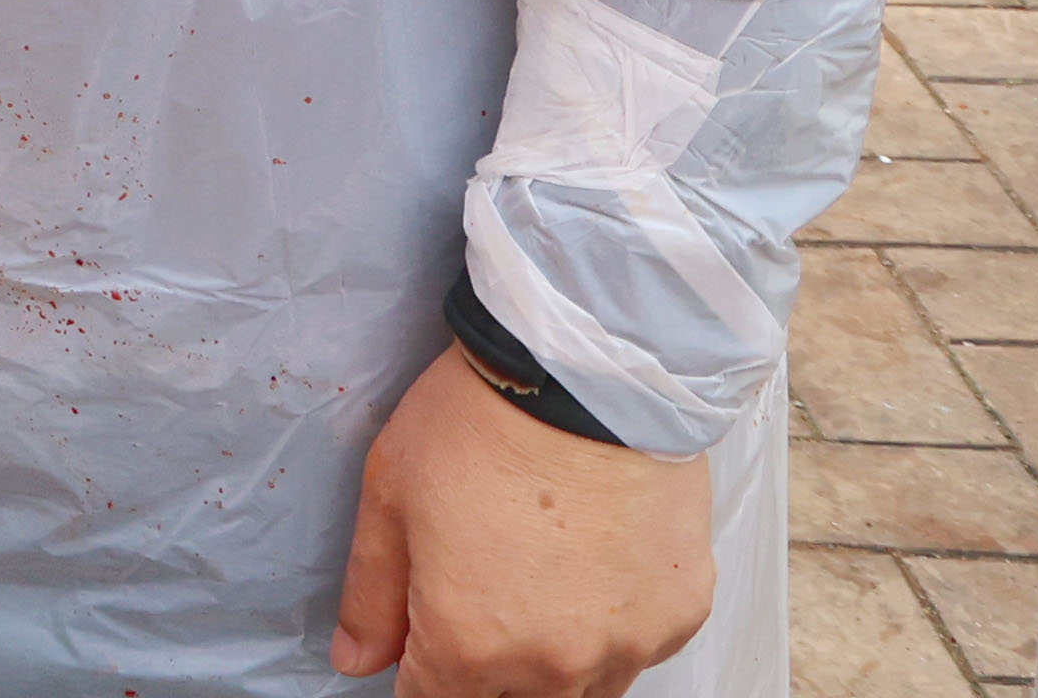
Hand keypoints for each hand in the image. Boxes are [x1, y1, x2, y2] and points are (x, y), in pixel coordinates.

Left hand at [331, 342, 713, 697]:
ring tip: (543, 569)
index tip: (425, 631)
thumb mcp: (390, 496)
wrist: (589, 373)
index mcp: (471, 647)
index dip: (421, 669)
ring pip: (583, 687)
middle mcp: (555, 666)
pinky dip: (615, 620)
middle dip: (487, 662)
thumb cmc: (482, 422)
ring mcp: (627, 645)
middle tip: (486, 582)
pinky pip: (639, 645)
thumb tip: (356, 659)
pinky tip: (598, 558)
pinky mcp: (680, 613)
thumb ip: (371, 593)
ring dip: (555, 652)